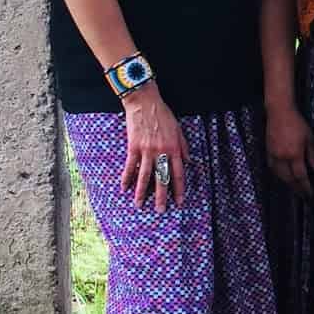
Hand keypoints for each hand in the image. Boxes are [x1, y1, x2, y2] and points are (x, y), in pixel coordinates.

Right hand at [121, 85, 186, 212]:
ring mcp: (146, 150)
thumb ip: (184, 147)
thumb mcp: (179, 130)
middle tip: (161, 211)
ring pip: (144, 176)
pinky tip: (125, 189)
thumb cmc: (163, 115)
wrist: (145, 102)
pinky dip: (126, 178)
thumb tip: (188, 162)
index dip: (179, 189)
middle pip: (162, 179)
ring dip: (142, 193)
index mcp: (174, 148)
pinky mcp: (133, 147)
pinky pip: (130, 166)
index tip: (179, 202)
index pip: (178, 174)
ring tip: (140, 205)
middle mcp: (161, 152)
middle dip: (162, 196)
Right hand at [265, 101, 313, 197]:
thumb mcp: (310, 138)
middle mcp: (282, 157)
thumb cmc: (297, 123)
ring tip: (295, 188)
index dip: (305, 187)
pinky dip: (279, 175)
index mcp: (294, 154)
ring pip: (279, 175)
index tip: (310, 194)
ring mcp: (273, 155)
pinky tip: (284, 177)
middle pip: (289, 179)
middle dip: (297, 189)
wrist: (279, 112)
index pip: (300, 176)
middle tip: (303, 195)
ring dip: (288, 183)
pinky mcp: (267, 151)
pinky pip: (273, 168)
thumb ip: (312, 155)